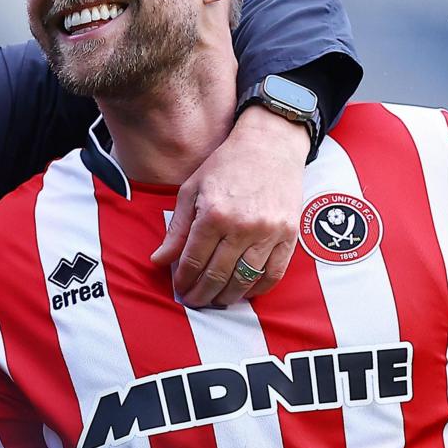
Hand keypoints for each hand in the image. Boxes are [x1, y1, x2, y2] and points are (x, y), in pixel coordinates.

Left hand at [151, 106, 307, 306]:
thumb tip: (159, 260)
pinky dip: (258, 289)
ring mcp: (268, 233)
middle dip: (202, 293)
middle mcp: (242, 227)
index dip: (184, 280)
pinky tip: (245, 292)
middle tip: (194, 302)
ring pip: (245, 280)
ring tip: (216, 300)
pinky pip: (273, 274)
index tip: (179, 290)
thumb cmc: (225, 165)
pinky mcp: (288, 235)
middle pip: (218, 275)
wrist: (269, 145)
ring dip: (227, 296)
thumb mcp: (191, 190)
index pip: (193, 260)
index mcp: (213, 214)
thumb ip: (177, 229)